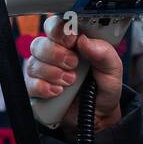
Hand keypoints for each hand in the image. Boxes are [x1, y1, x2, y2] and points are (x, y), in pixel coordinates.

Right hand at [25, 14, 123, 135]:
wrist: (98, 116)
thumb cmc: (103, 88)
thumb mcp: (113, 70)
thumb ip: (104, 53)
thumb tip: (85, 40)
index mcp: (72, 43)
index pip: (56, 26)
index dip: (59, 30)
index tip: (71, 39)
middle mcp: (54, 54)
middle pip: (40, 43)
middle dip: (56, 54)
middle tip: (73, 64)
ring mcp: (43, 71)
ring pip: (33, 63)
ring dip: (52, 73)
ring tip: (70, 82)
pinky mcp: (36, 89)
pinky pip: (29, 84)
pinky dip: (43, 88)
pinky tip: (58, 92)